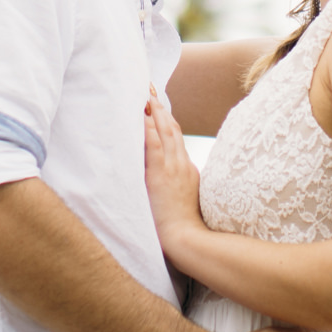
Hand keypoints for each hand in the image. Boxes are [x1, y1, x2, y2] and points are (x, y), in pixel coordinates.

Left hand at [143, 91, 203, 260]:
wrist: (187, 239)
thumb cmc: (183, 226)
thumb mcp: (186, 199)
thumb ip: (178, 185)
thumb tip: (168, 181)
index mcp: (189, 170)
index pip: (178, 139)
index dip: (168, 121)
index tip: (160, 108)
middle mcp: (183, 165)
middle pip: (173, 130)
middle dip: (161, 110)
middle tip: (151, 92)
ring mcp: (173, 169)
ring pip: (165, 133)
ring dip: (155, 113)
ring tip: (146, 96)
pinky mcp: (162, 175)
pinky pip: (154, 146)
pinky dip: (149, 129)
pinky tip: (143, 116)